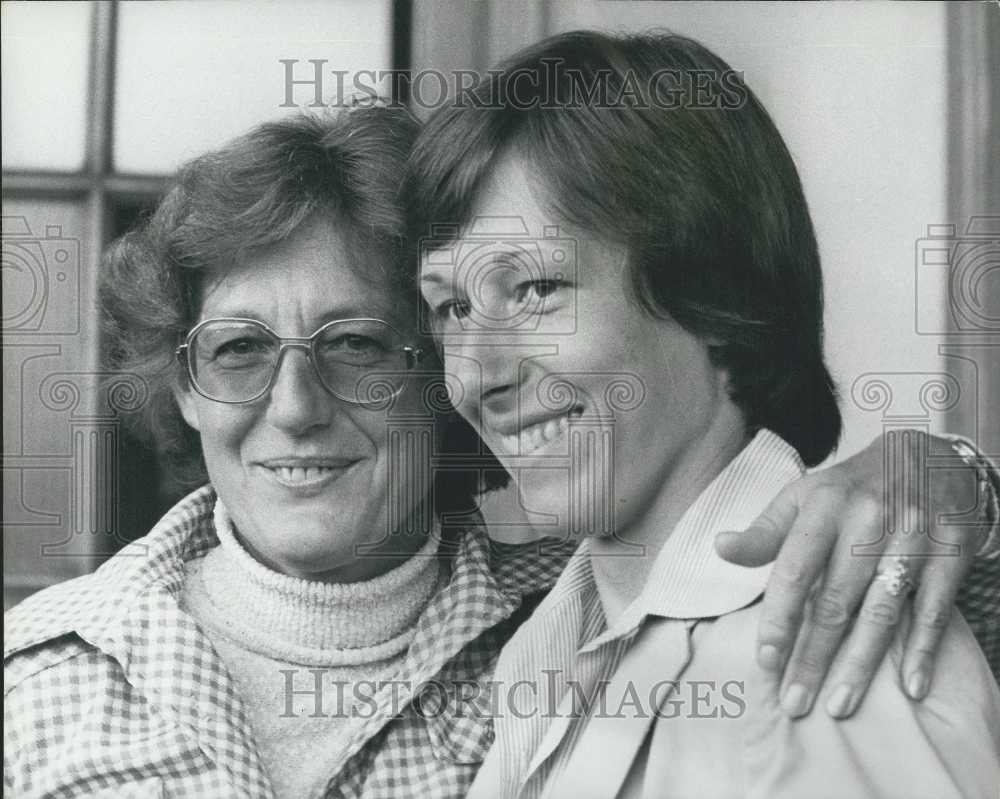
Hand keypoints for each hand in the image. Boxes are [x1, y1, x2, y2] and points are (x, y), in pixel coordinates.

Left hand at [715, 430, 989, 718]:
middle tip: (795, 703)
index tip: (765, 662)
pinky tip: (911, 686)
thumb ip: (765, 531)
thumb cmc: (851, 488)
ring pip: (882, 611)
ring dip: (861, 664)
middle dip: (813, 657)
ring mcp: (912, 536)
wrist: (928, 454)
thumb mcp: (803, 496)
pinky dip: (923, 649)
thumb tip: (720, 547)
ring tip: (839, 704)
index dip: (778, 619)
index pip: (794, 571)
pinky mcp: (951, 551)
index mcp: (823, 506)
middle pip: (835, 601)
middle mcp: (867, 520)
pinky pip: (934, 608)